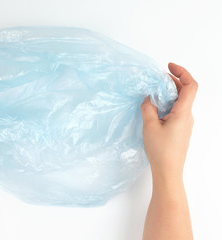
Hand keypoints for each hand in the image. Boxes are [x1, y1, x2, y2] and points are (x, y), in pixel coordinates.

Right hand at [141, 63, 197, 180]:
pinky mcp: (180, 130)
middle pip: (186, 92)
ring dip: (169, 93)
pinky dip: (168, 104)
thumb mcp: (150, 126)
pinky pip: (176, 111)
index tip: (168, 66)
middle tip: (156, 79)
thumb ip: (148, 108)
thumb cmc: (160, 150)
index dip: (182, 72)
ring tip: (153, 93)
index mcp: (183, 112)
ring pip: (180, 102)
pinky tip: (155, 108)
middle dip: (172, 81)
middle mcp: (188, 116)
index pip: (191, 85)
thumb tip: (148, 98)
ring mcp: (185, 124)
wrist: (168, 171)